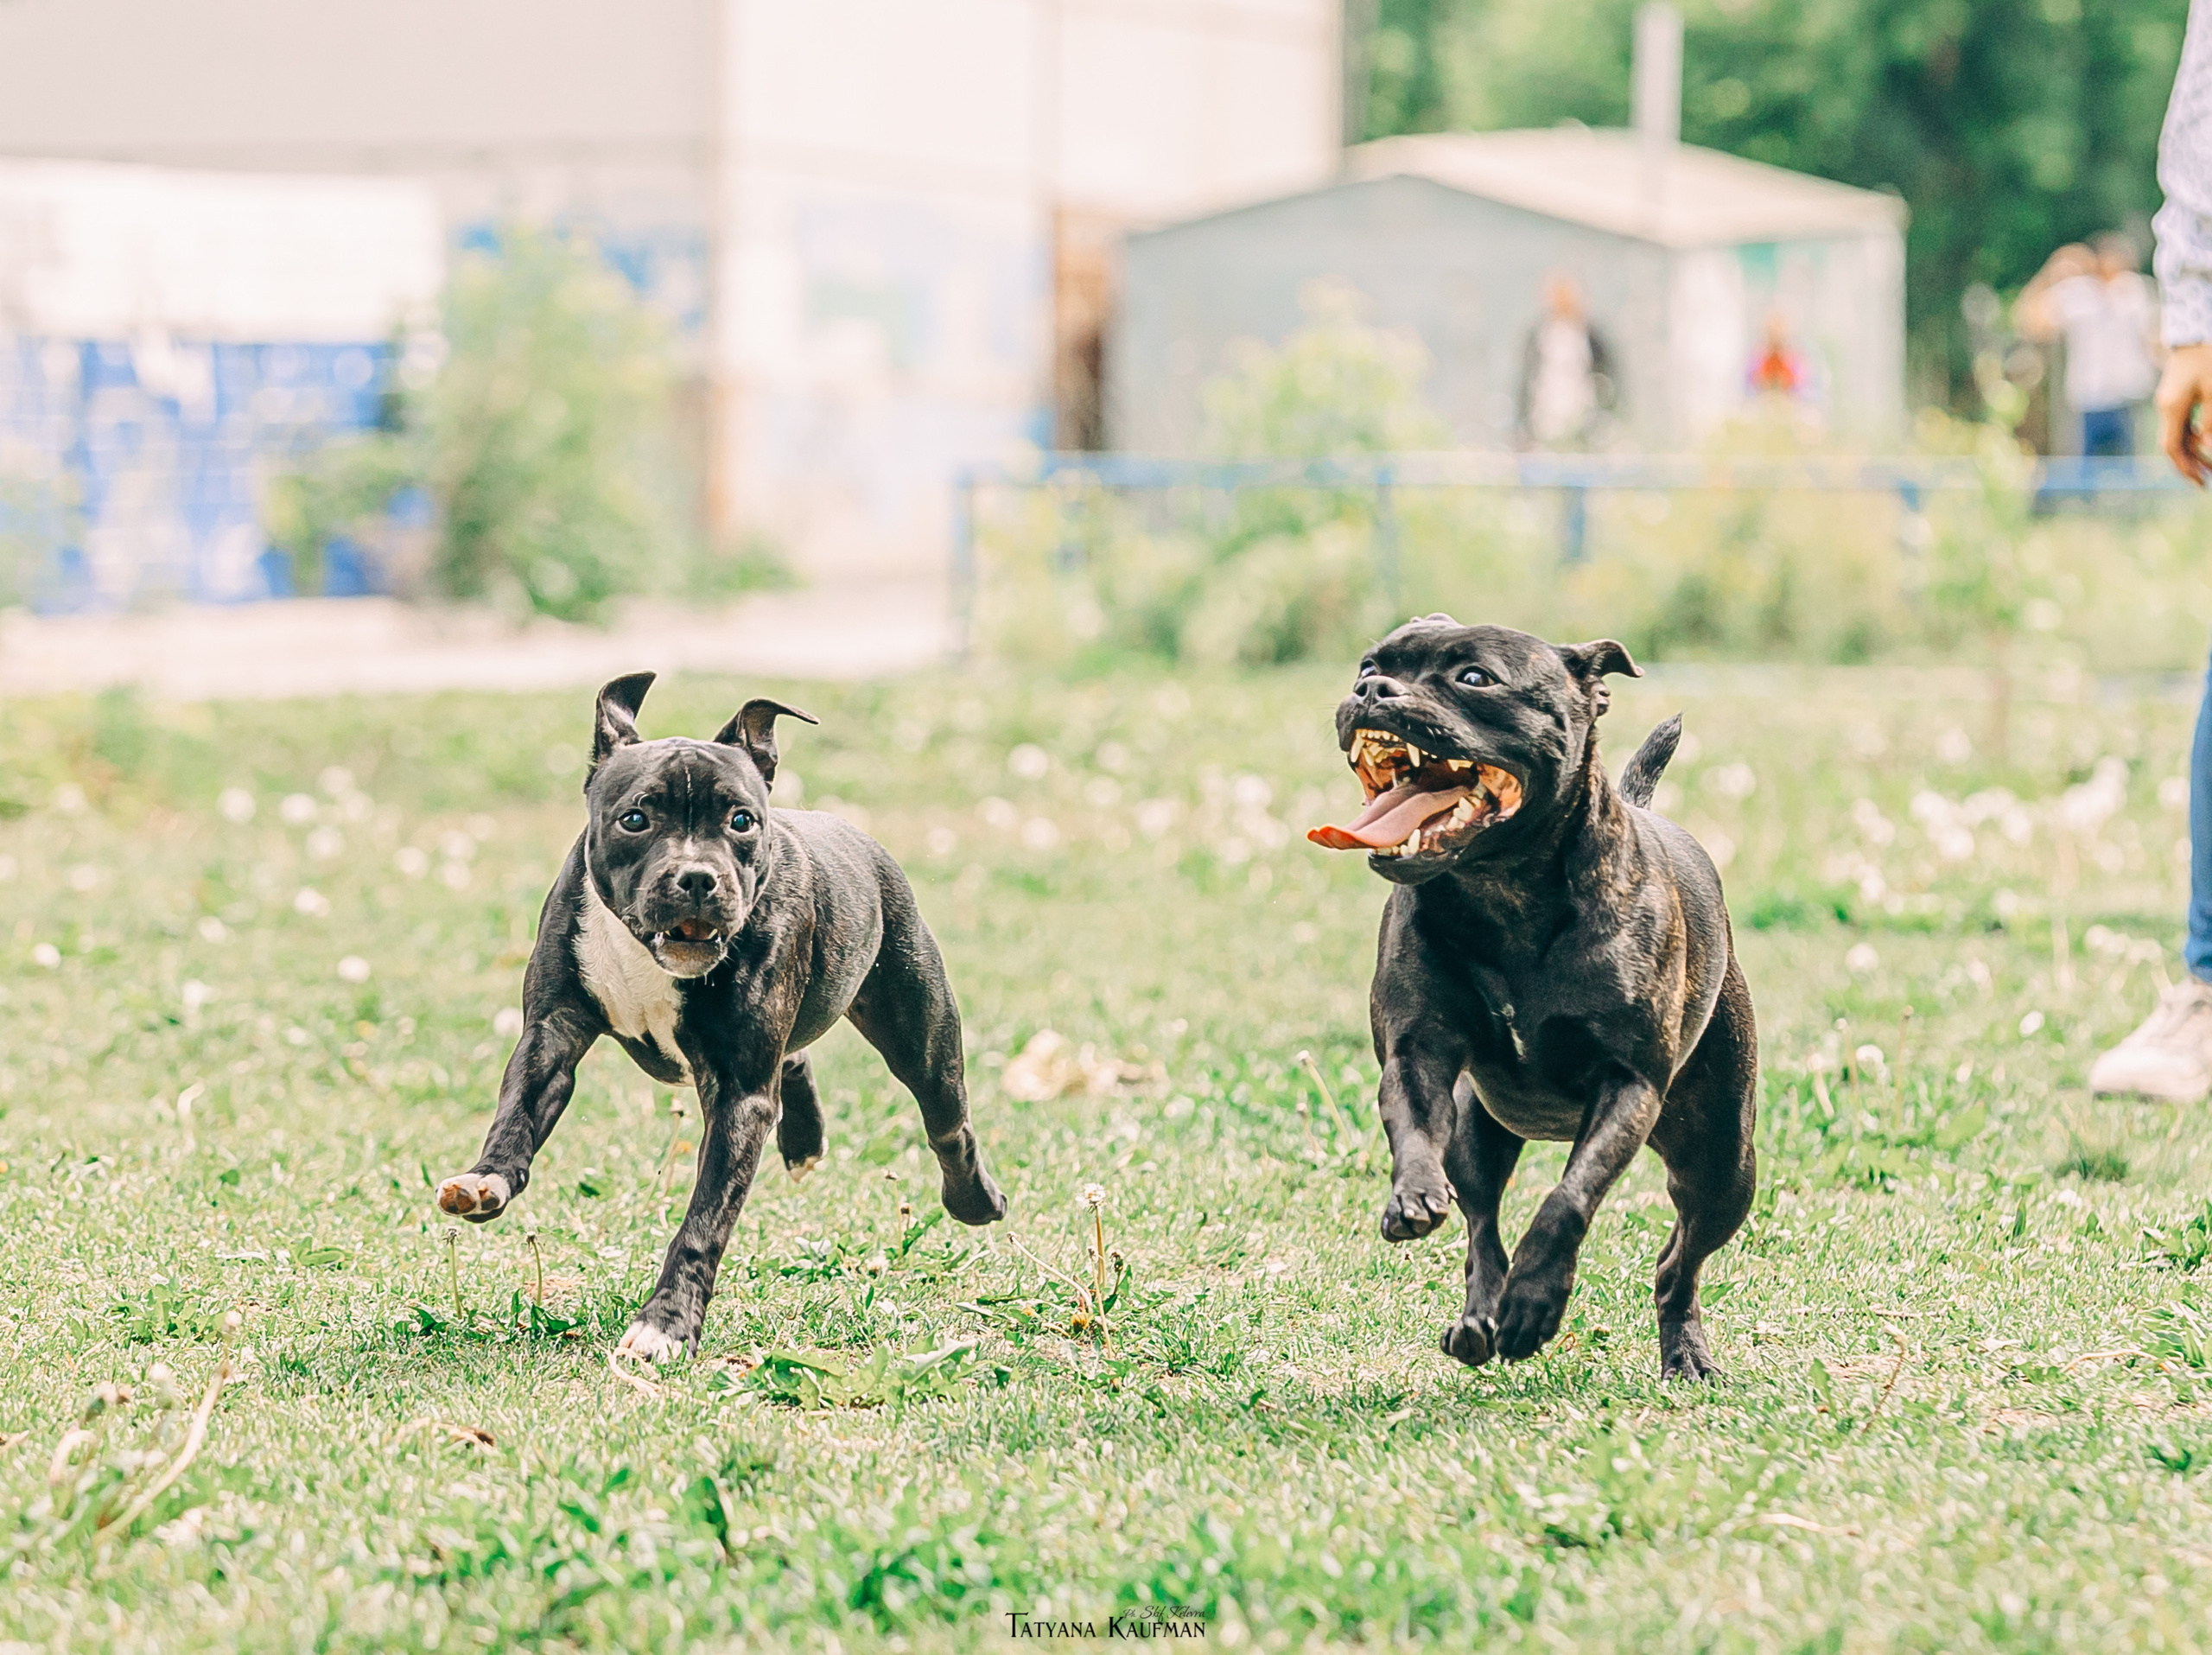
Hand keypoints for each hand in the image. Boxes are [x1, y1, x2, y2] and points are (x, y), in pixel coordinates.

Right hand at [2157, 344, 2211, 486]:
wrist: (2197, 329)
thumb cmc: (2209, 358)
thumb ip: (2211, 422)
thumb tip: (2209, 448)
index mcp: (2172, 408)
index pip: (2172, 449)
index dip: (2185, 469)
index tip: (2201, 483)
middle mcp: (2166, 407)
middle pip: (2173, 445)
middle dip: (2190, 464)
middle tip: (2207, 479)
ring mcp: (2169, 401)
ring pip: (2177, 435)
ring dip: (2193, 451)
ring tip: (2210, 465)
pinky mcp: (2176, 395)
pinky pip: (2181, 423)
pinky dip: (2193, 436)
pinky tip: (2205, 441)